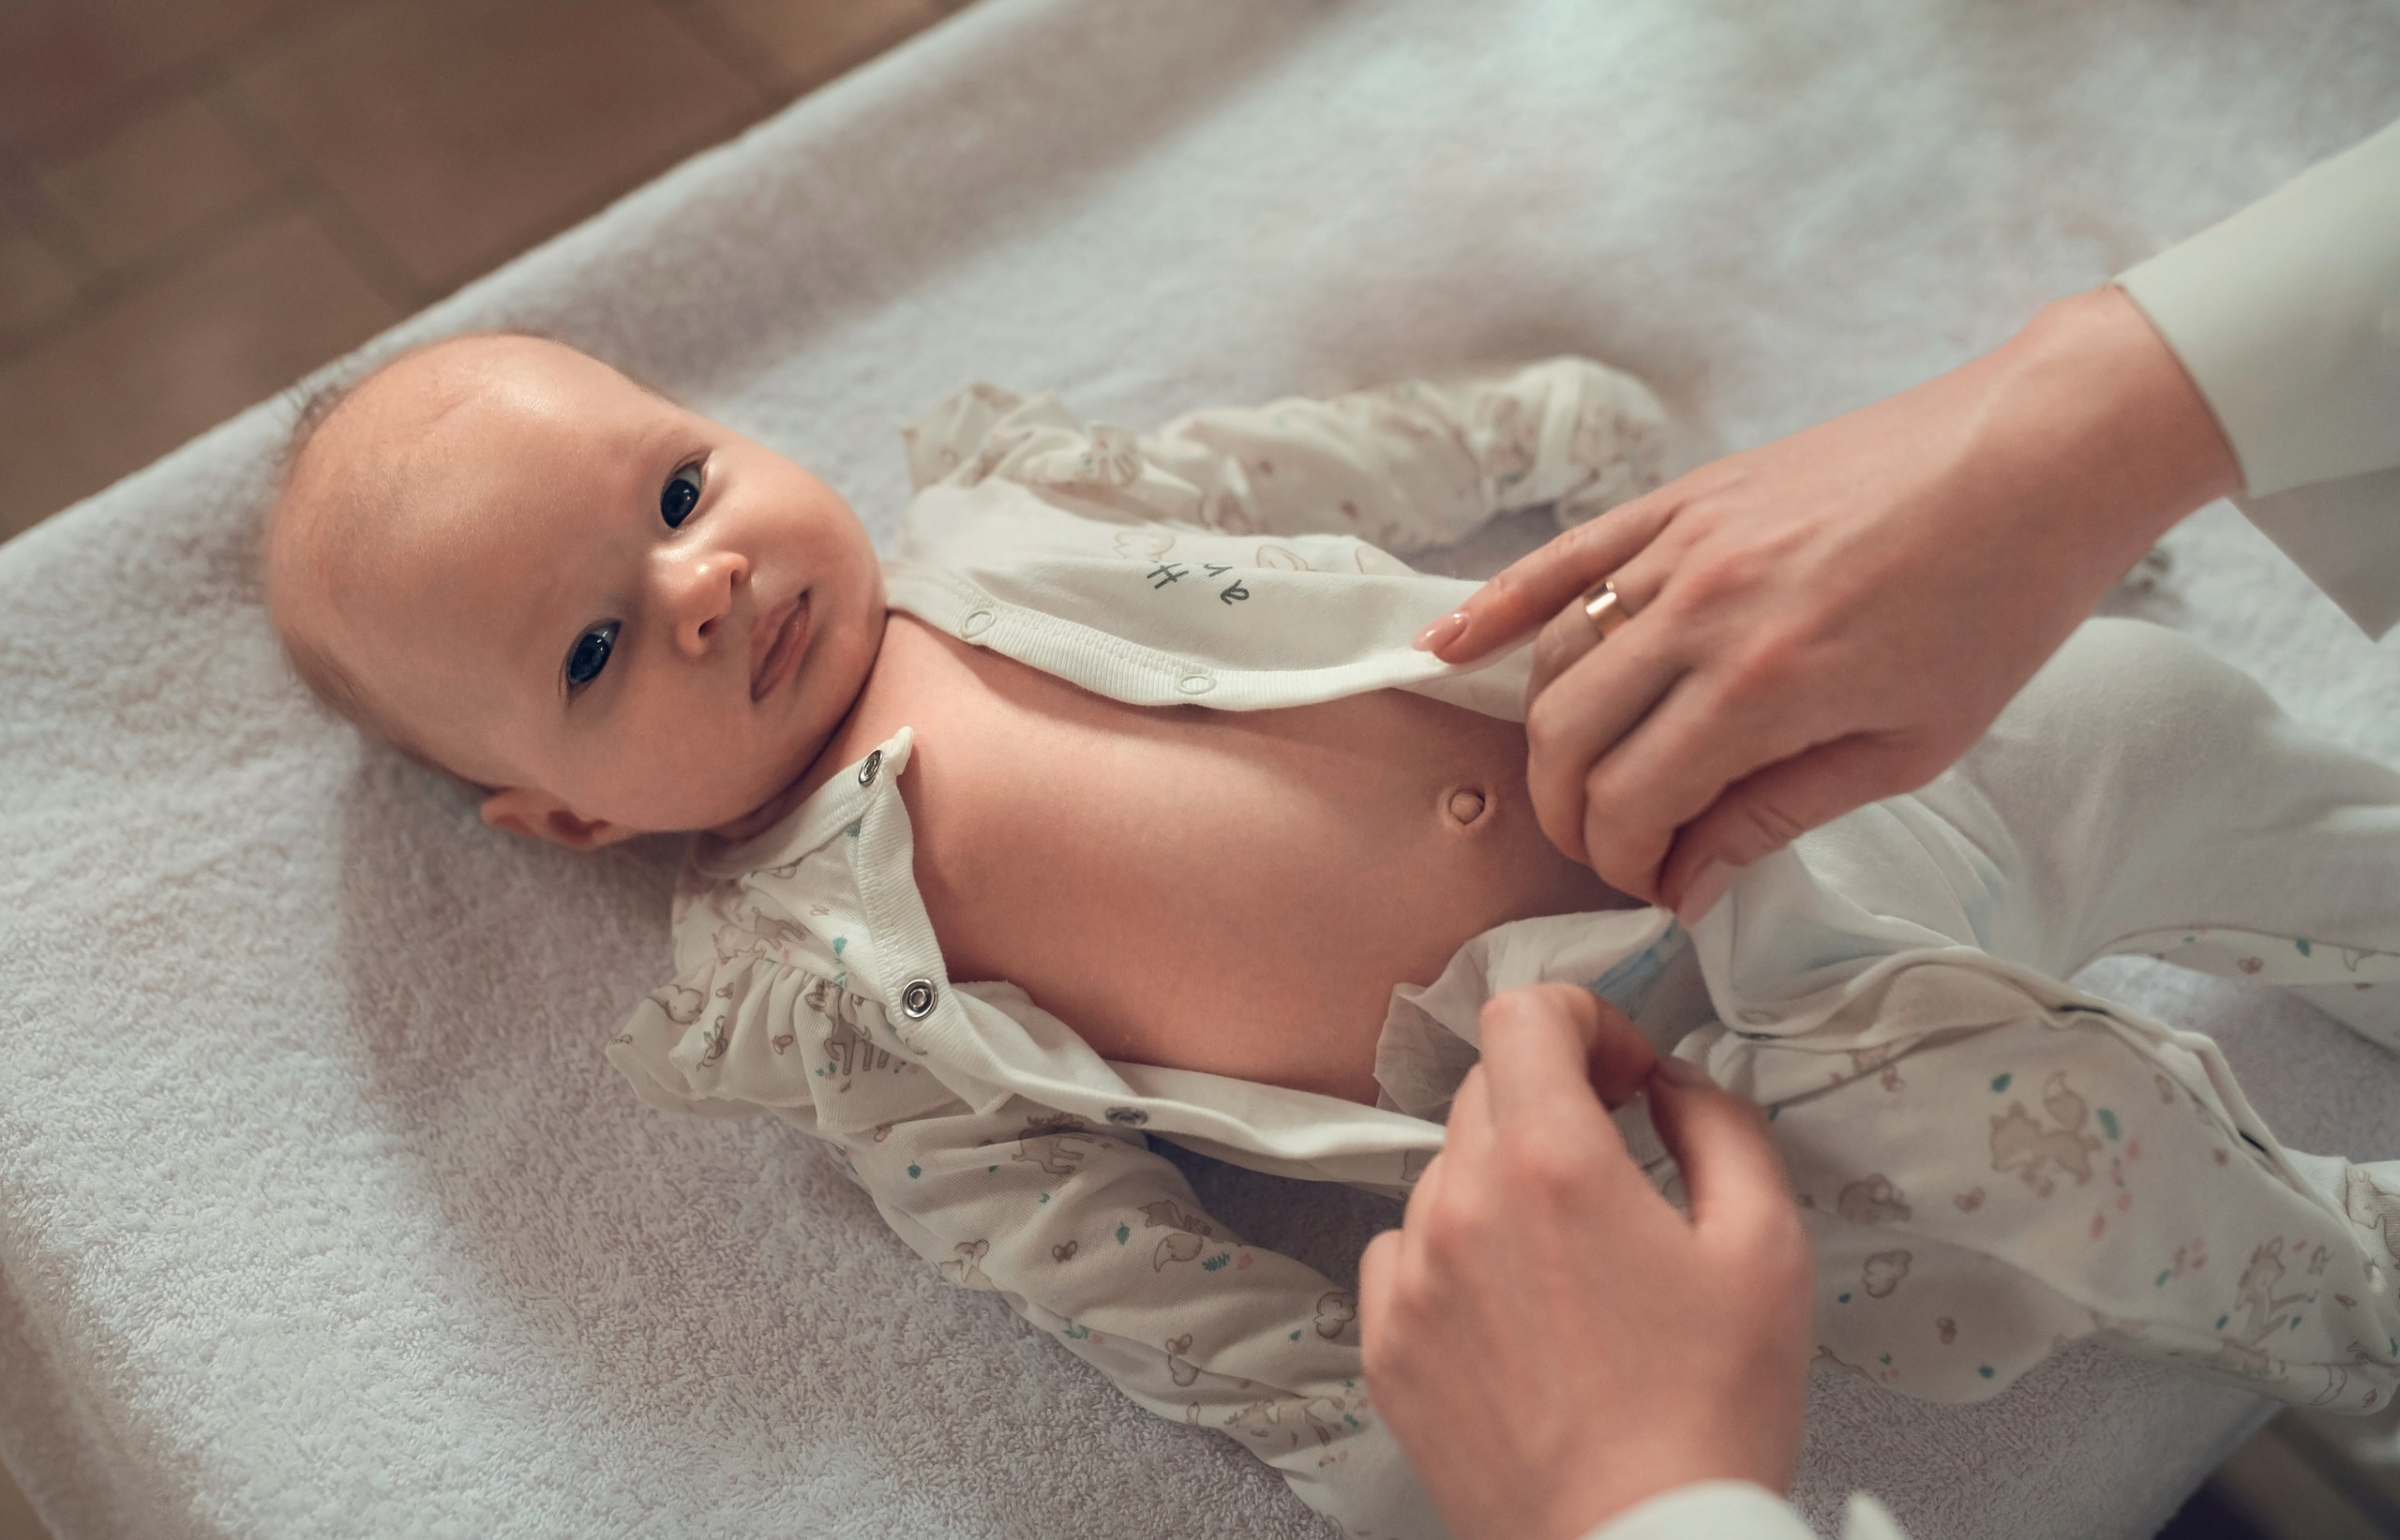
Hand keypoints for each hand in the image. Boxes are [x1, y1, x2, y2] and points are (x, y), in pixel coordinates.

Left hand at [1358, 984, 1810, 1539]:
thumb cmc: (1709, 1416)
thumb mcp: (1767, 1248)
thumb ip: (1720, 1126)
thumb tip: (1674, 1085)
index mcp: (1552, 1163)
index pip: (1523, 1014)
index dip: (1584, 1021)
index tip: (1624, 1073)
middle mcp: (1461, 1204)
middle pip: (1486, 1087)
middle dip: (1554, 1100)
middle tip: (1617, 1160)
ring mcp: (1410, 1276)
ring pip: (1446, 1172)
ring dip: (1506, 1184)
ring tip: (1575, 1265)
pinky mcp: (1385, 1342)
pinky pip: (1406, 1251)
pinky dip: (1456, 1256)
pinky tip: (1521, 1314)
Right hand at [1415, 287, 2241, 912]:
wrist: (2037, 454)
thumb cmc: (1998, 604)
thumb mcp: (1911, 745)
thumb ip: (1778, 813)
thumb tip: (1689, 878)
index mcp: (1763, 688)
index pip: (1631, 802)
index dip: (1627, 863)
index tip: (1657, 886)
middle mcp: (1699, 611)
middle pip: (1566, 738)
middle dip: (1570, 815)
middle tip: (1610, 849)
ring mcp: (1681, 545)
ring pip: (1554, 658)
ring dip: (1546, 735)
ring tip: (1574, 783)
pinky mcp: (1682, 499)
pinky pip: (1564, 559)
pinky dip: (1497, 607)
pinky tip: (1449, 649)